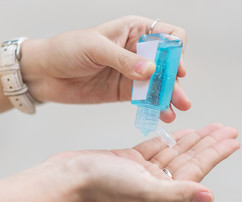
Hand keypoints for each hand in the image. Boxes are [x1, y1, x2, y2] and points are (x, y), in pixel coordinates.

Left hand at [20, 16, 188, 122]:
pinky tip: (161, 114)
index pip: (168, 36)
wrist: (46, 73)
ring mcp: (134, 73)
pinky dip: (156, 106)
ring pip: (161, 83)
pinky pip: (148, 98)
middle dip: (175, 80)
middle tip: (179, 97)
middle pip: (168, 63)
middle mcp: (139, 51)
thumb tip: (150, 70)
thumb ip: (123, 59)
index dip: (175, 51)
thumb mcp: (95, 47)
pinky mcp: (127, 92)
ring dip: (170, 96)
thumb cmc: (66, 49)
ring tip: (173, 109)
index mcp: (135, 30)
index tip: (175, 67)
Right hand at [47, 124, 239, 201]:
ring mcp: (145, 173)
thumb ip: (179, 192)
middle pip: (190, 160)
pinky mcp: (133, 161)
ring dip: (195, 139)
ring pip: (176, 152)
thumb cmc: (103, 185)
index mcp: (163, 196)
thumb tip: (209, 197)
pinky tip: (186, 132)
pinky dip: (172, 139)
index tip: (233, 139)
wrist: (68, 176)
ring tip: (213, 128)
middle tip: (228, 129)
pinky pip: (159, 148)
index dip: (216, 153)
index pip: (197, 170)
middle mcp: (157, 186)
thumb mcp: (145, 189)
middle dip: (210, 143)